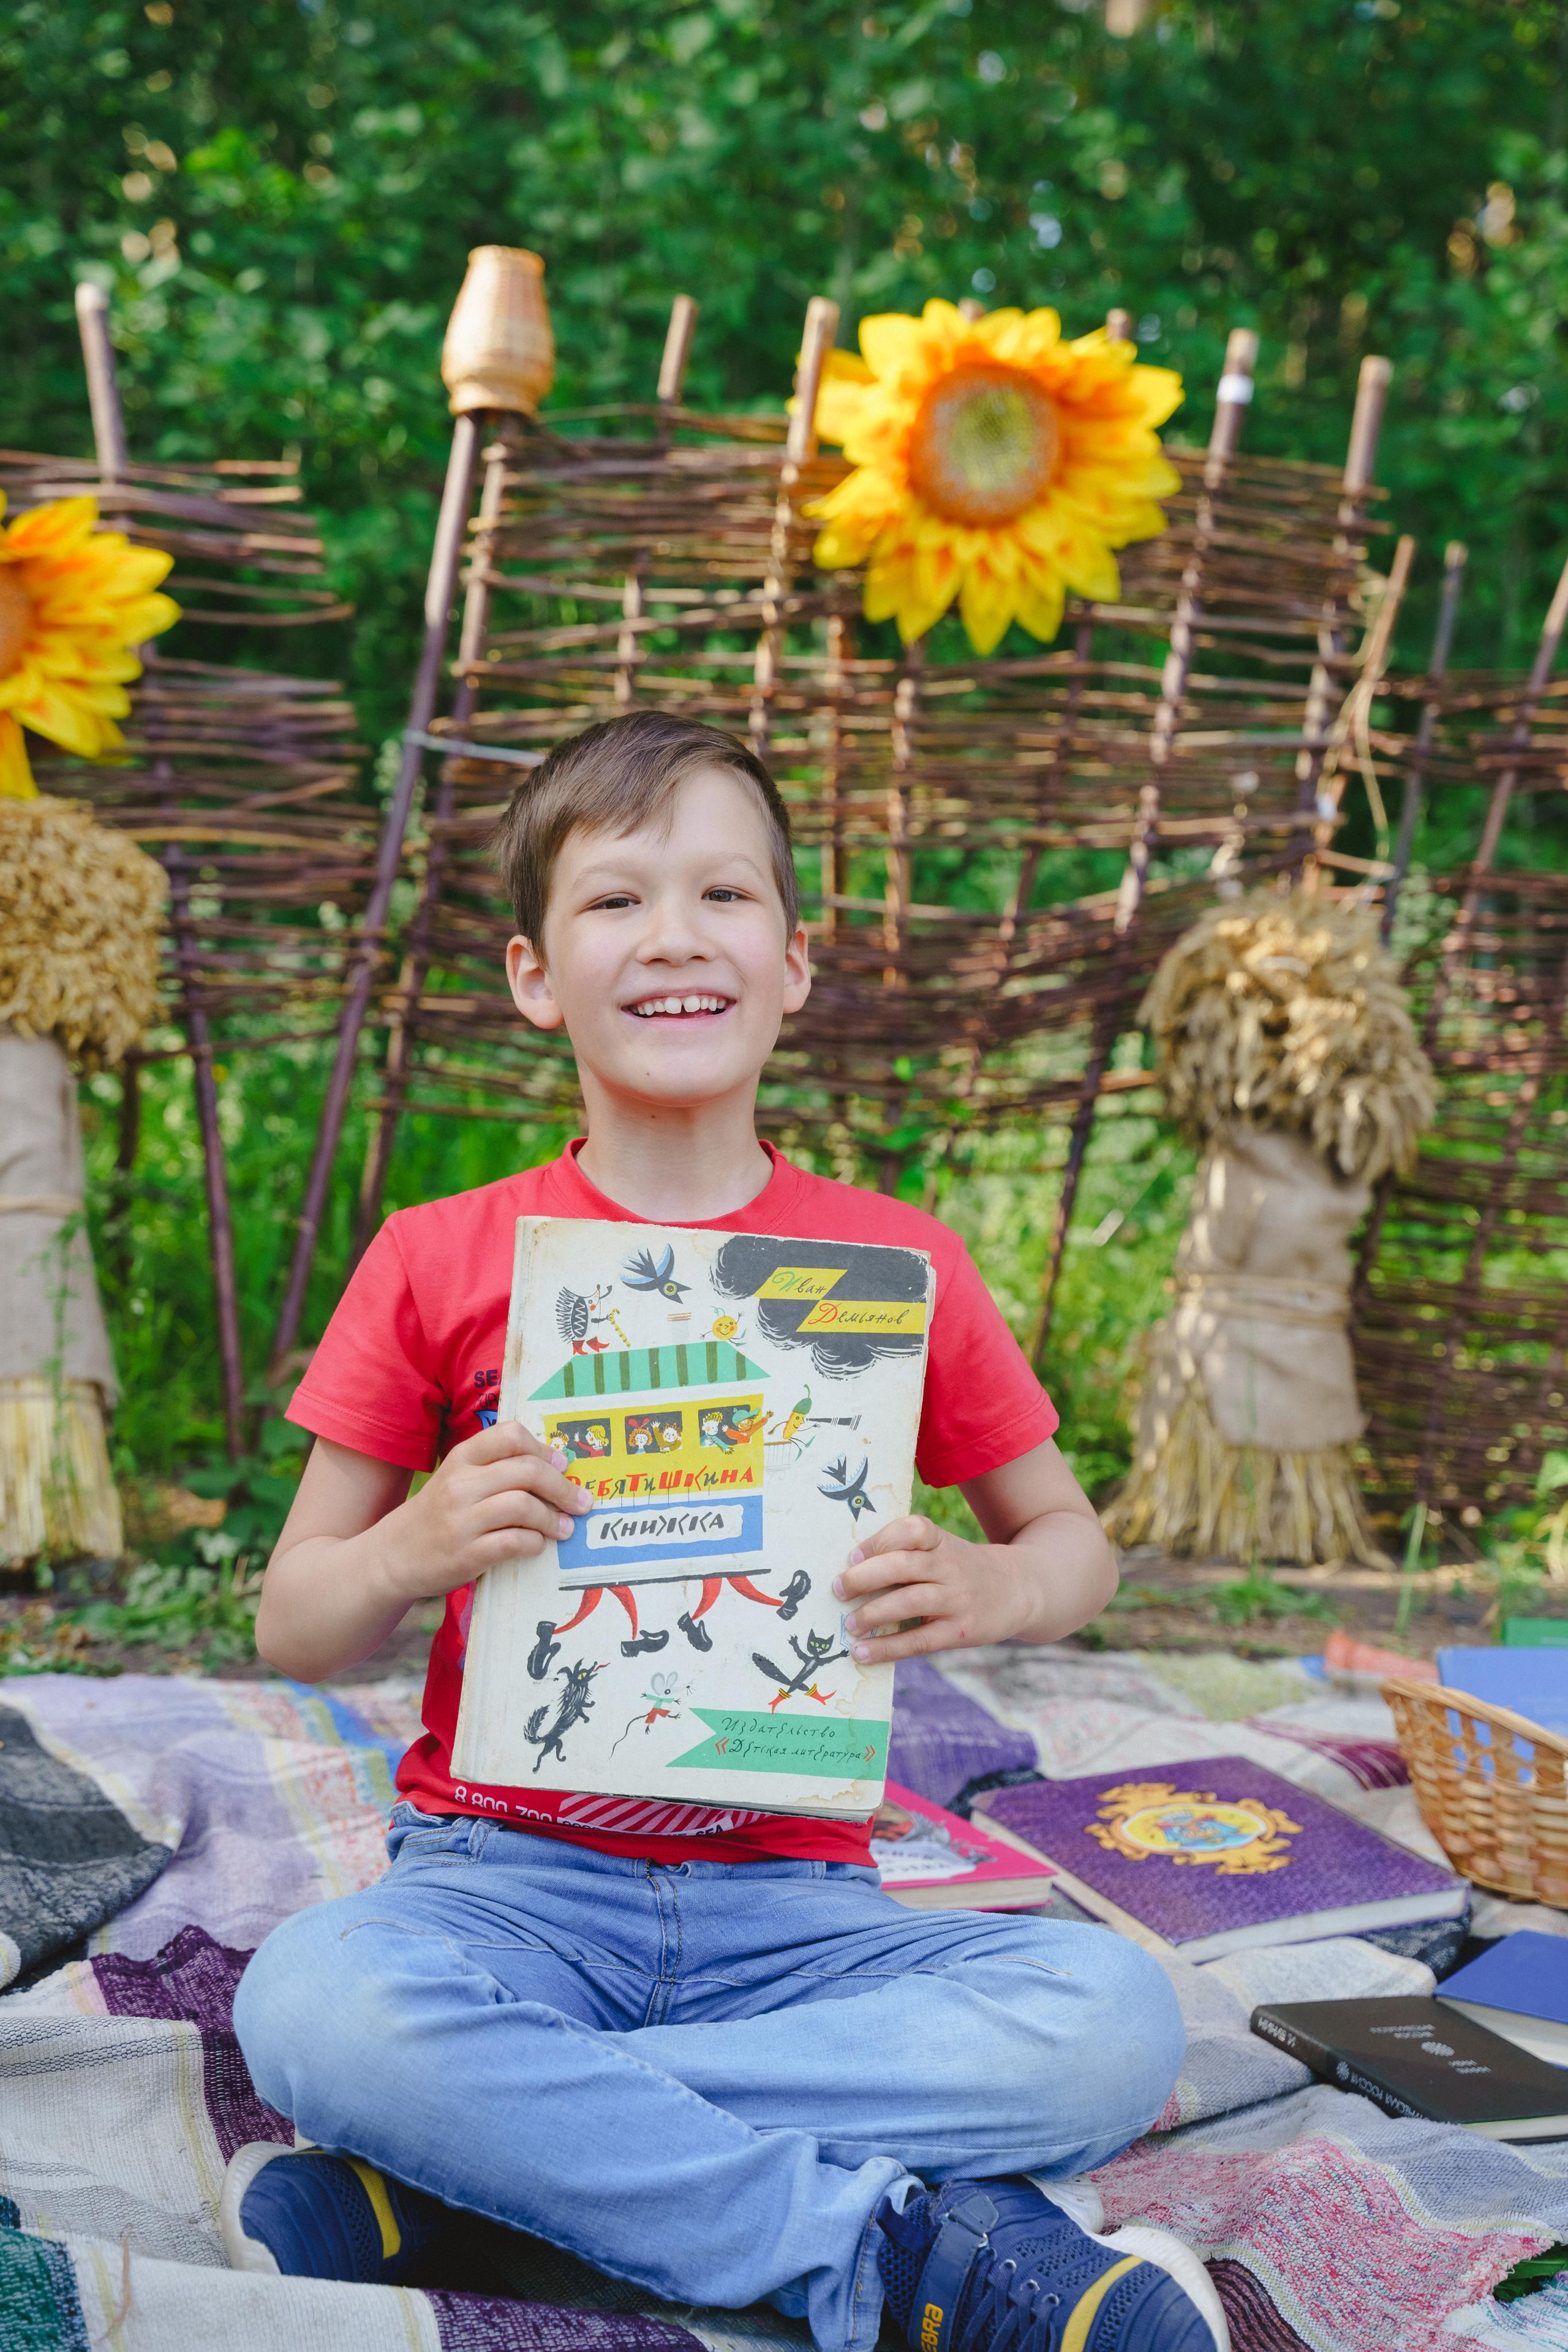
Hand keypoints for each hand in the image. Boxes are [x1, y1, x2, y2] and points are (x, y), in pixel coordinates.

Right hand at [378, 1421, 590, 1607]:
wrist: (393, 1556)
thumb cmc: (438, 1514)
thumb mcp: (458, 1479)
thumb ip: (496, 1468)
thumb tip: (557, 1467)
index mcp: (462, 1458)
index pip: (510, 1434)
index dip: (544, 1449)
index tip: (563, 1466)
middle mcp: (461, 1484)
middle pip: (527, 1471)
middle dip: (563, 1487)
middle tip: (581, 1502)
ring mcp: (461, 1520)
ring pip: (524, 1506)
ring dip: (553, 1519)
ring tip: (565, 1528)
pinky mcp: (466, 1554)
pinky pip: (514, 1542)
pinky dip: (535, 1543)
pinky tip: (537, 1545)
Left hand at [831, 1514, 1038, 1663]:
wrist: (1020, 1590)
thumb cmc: (963, 1569)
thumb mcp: (943, 1550)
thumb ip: (908, 1555)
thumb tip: (851, 1573)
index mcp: (942, 1541)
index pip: (911, 1530)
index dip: (879, 1540)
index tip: (852, 1556)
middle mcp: (950, 1566)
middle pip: (903, 1565)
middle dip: (864, 1577)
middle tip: (838, 1589)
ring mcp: (957, 1600)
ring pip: (910, 1602)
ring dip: (873, 1614)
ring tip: (850, 1625)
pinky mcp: (959, 1632)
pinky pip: (918, 1640)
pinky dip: (886, 1648)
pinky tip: (862, 1653)